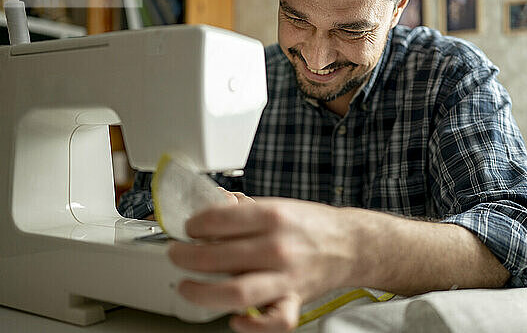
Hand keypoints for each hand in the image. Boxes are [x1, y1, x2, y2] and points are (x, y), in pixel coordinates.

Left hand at [168, 197, 356, 332]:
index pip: (217, 219)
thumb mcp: (278, 205)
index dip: (193, 225)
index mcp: (272, 216)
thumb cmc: (310, 225)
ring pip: (235, 292)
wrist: (350, 244)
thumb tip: (210, 207)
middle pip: (216, 256)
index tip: (188, 228)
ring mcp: (286, 277)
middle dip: (185, 256)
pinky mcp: (295, 301)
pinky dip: (251, 325)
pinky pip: (273, 321)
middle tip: (176, 254)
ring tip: (186, 286)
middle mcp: (277, 246)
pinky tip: (234, 318)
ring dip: (201, 292)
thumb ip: (243, 210)